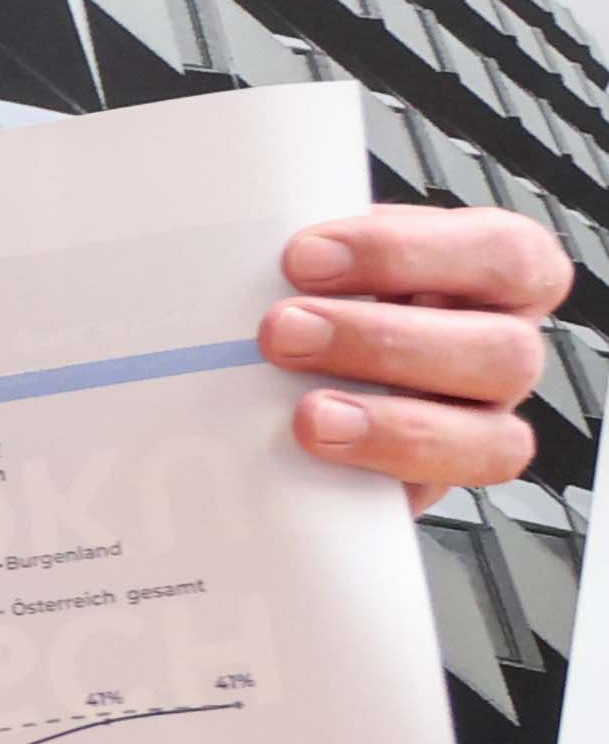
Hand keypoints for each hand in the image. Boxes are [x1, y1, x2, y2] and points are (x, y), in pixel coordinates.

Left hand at [268, 206, 576, 495]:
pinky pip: (436, 496)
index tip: (303, 257)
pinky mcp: (435, 483)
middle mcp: (502, 349)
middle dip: (382, 342)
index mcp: (494, 274)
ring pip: (489, 438)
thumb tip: (239, 251)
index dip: (408, 254)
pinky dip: (375, 477)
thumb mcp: (321, 251)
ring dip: (392, 427)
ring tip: (306, 417)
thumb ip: (307, 248)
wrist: (288, 361)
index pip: (504, 254)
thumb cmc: (318, 288)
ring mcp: (481, 424)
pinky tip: (314, 464)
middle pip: (503, 353)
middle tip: (282, 333)